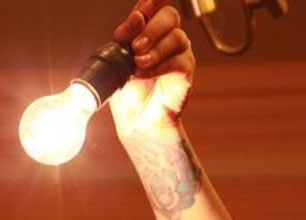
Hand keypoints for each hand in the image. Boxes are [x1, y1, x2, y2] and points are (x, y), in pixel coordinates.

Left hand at [110, 1, 194, 139]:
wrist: (137, 121)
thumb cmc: (129, 92)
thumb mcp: (119, 60)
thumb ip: (125, 36)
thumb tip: (137, 16)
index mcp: (149, 30)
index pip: (153, 6)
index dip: (151, 2)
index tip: (145, 6)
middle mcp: (166, 37)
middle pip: (169, 15)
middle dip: (151, 29)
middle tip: (136, 48)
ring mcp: (179, 52)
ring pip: (175, 36)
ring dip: (154, 50)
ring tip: (138, 65)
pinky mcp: (186, 69)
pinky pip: (177, 59)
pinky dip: (158, 66)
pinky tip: (144, 74)